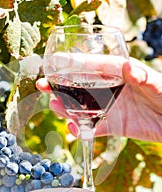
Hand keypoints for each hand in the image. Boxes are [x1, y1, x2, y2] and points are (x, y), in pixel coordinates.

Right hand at [37, 56, 161, 141]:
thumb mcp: (156, 84)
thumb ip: (143, 77)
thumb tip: (128, 68)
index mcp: (118, 72)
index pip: (92, 65)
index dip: (72, 63)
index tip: (53, 61)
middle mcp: (109, 88)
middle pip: (78, 85)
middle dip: (58, 85)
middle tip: (42, 85)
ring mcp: (108, 108)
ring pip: (80, 107)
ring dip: (65, 107)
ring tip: (55, 105)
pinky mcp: (111, 126)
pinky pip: (91, 128)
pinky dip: (80, 130)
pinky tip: (74, 129)